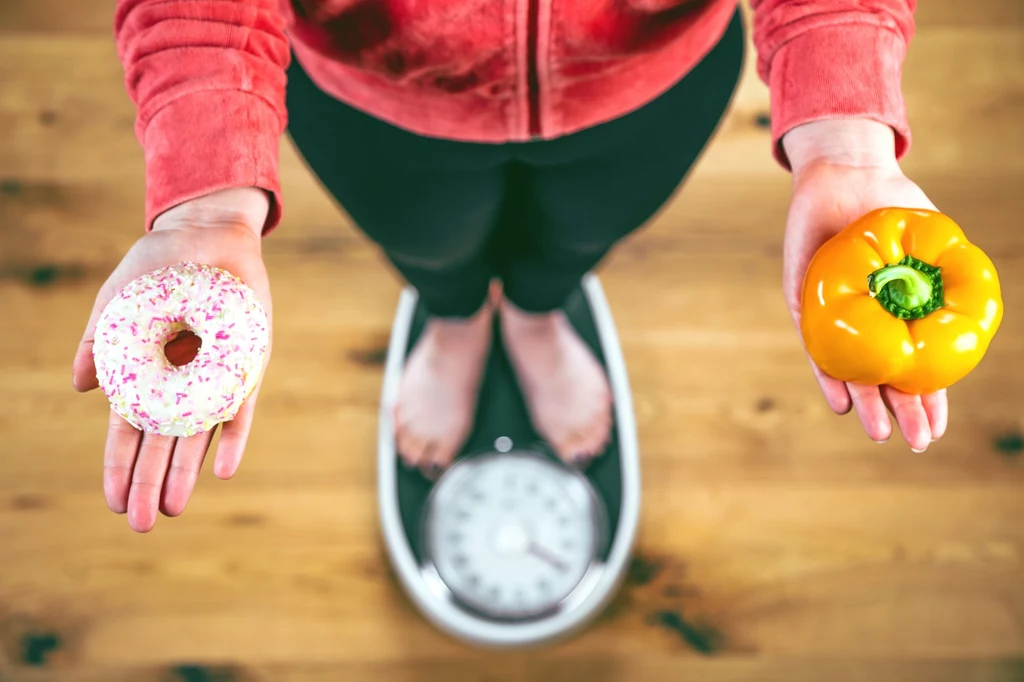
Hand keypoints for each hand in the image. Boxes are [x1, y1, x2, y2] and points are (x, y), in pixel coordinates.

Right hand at [73, 188, 272, 531]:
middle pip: (163, 444)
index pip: (130, 432)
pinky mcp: (247, 365)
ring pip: (199, 436)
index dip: (121, 467)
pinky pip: (241, 407)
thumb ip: (98, 345)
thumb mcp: (117, 305)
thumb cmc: (156, 270)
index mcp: (147, 376)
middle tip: (143, 525)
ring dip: (186, 471)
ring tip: (174, 508)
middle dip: (151, 483)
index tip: (114, 502)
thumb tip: (79, 388)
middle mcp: (182, 385)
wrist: (206, 235)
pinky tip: (223, 469)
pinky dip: (233, 436)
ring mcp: (216, 378)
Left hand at [781, 120, 946, 451]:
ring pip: (847, 370)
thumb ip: (943, 270)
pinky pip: (815, 342)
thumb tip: (971, 307)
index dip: (926, 399)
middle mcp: (863, 323)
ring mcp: (832, 316)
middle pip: (881, 378)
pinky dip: (827, 371)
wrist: (844, 172)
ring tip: (878, 434)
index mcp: (897, 315)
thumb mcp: (929, 238)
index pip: (913, 367)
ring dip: (864, 402)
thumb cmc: (890, 203)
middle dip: (899, 413)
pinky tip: (840, 399)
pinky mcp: (803, 301)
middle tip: (917, 443)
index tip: (938, 429)